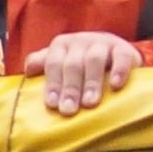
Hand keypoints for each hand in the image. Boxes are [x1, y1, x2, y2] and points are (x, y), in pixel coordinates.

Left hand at [22, 31, 141, 115]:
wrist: (114, 51)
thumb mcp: (61, 61)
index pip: (53, 64)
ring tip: (90, 103)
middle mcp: (80, 41)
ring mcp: (103, 43)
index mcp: (61, 46)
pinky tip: (115, 86)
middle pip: (72, 64)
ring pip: (94, 60)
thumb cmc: (81, 62)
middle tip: (68, 110)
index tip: (52, 104)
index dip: (52, 83)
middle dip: (70, 88)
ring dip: (91, 82)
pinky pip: (121, 58)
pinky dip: (119, 71)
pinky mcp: (124, 49)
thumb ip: (43, 64)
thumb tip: (28, 70)